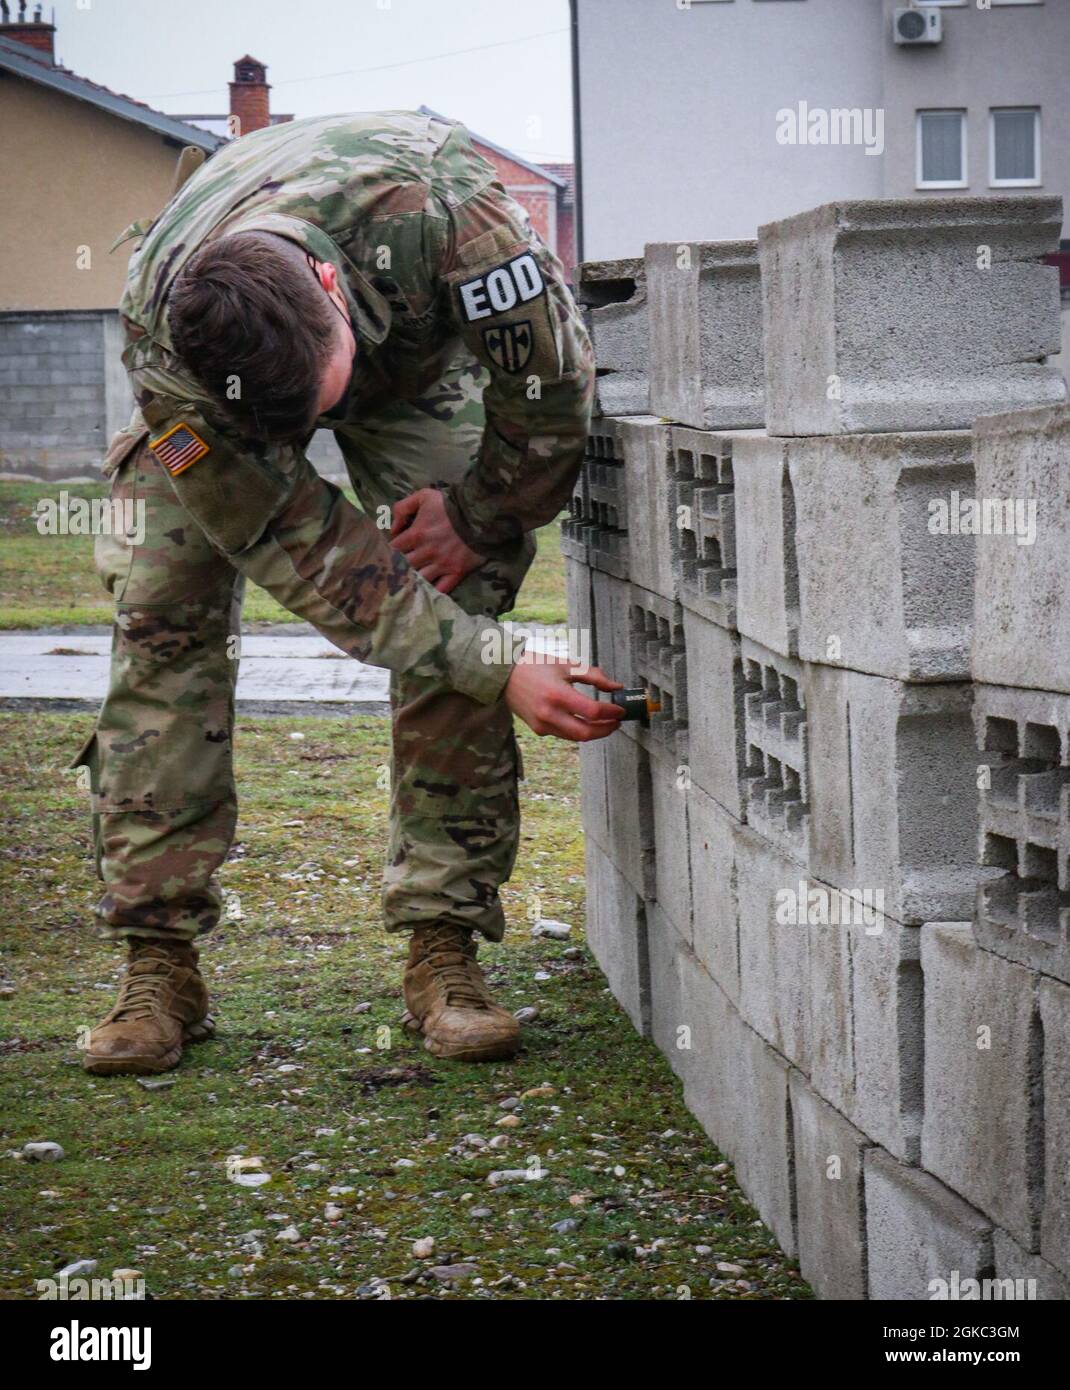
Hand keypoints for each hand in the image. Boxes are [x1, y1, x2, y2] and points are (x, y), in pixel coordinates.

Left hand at [390, 487, 484, 593]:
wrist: (482, 513)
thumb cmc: (451, 505)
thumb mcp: (424, 496)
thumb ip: (403, 508)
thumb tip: (393, 528)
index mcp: (416, 534)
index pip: (394, 549)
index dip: (390, 551)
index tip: (391, 552)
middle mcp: (427, 552)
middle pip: (404, 566)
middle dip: (399, 567)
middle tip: (396, 569)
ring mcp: (442, 564)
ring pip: (420, 580)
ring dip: (413, 580)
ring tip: (409, 582)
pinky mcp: (456, 572)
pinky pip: (441, 588)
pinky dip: (433, 591)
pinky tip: (427, 591)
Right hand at [504, 655, 624, 741]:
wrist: (504, 673)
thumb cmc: (536, 665)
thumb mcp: (567, 665)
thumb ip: (594, 676)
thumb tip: (616, 687)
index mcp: (557, 694)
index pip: (592, 711)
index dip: (611, 713)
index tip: (620, 710)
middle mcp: (549, 713)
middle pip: (586, 733)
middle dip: (606, 729)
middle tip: (617, 722)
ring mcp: (542, 724)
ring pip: (576, 737)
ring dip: (594, 732)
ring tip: (605, 723)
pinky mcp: (538, 729)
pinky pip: (563, 734)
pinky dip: (577, 730)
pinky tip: (584, 721)